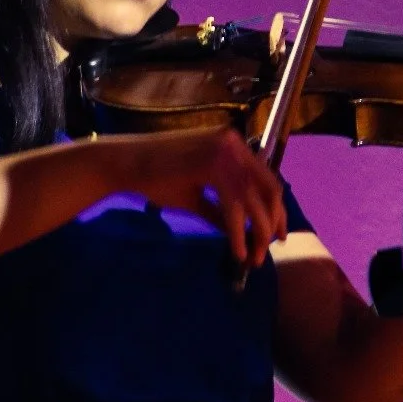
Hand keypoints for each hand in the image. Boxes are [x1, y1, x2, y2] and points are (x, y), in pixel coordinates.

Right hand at [108, 126, 286, 270]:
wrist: (125, 164)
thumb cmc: (156, 178)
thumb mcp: (197, 196)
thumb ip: (222, 210)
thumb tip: (243, 232)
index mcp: (233, 146)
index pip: (267, 178)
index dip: (276, 208)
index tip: (277, 233)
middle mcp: (234, 144)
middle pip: (269, 188)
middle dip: (272, 223)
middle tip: (267, 250)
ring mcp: (224, 151)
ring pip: (254, 199)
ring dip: (258, 233)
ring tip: (252, 258)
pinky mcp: (211, 164)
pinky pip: (234, 206)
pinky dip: (239, 232)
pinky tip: (237, 251)